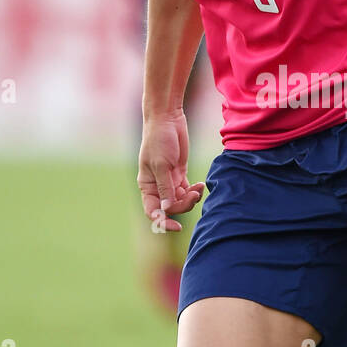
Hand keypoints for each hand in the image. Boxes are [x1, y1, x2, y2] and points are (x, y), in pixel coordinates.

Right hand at [138, 109, 204, 231]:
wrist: (167, 119)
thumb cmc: (159, 140)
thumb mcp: (161, 164)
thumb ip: (165, 187)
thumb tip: (167, 210)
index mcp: (146, 186)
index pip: (153, 212)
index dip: (163, 222)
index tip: (176, 227)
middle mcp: (157, 186)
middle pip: (170, 207)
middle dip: (183, 205)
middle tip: (194, 196)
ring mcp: (169, 180)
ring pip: (181, 200)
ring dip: (191, 198)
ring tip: (199, 188)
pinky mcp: (179, 173)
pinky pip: (187, 190)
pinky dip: (194, 191)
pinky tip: (200, 185)